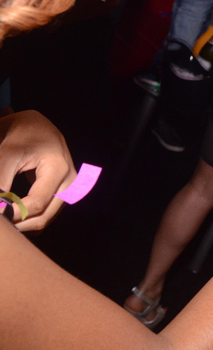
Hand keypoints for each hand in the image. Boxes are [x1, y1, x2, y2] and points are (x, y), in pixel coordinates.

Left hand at [0, 111, 76, 231]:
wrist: (34, 124)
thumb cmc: (19, 134)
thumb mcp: (6, 155)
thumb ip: (1, 183)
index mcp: (59, 169)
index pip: (37, 203)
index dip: (13, 214)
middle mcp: (70, 181)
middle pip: (46, 216)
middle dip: (19, 224)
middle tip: (0, 225)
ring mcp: (69, 186)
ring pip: (47, 217)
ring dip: (24, 223)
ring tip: (4, 221)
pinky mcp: (63, 190)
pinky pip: (48, 211)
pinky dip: (30, 217)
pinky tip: (13, 214)